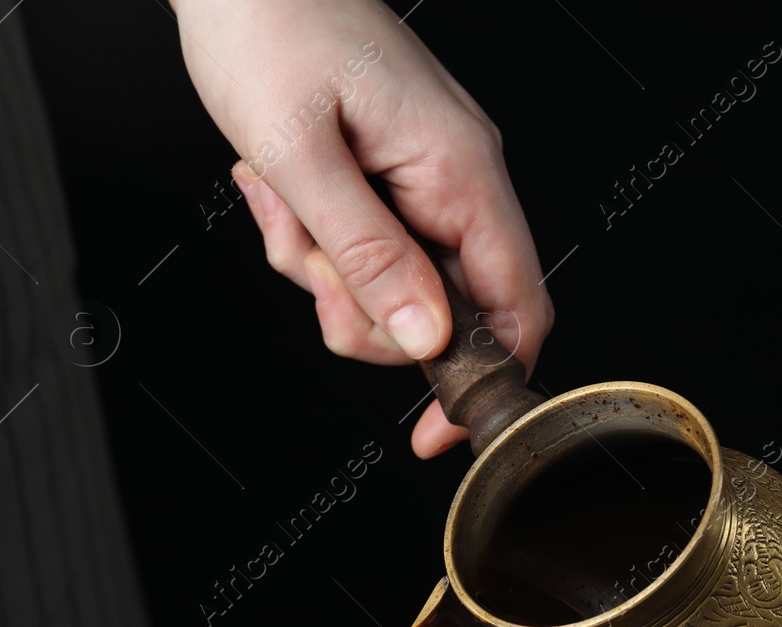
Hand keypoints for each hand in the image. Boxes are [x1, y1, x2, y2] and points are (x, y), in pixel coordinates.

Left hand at [172, 0, 553, 457]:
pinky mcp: (384, 174)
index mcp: (459, 170)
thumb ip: (369, 254)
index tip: (432, 431)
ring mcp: (421, 175)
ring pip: (391, 284)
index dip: (480, 381)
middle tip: (310, 265)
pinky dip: (312, 239)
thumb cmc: (266, 27)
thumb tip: (426, 337)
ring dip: (323, 269)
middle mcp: (455, 175)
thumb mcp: (302, 157)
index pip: (515, 306)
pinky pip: (361, 246)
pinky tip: (280, 188)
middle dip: (363, 312)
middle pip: (444, 310)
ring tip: (282, 201)